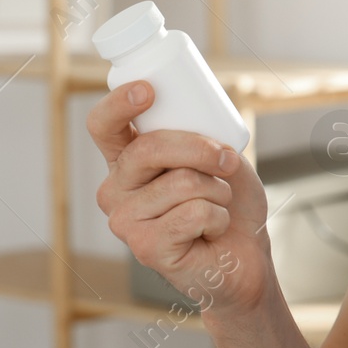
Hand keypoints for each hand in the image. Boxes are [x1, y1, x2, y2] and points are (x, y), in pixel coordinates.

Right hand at [88, 80, 273, 317]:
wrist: (245, 256)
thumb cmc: (229, 202)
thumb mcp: (217, 155)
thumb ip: (199, 132)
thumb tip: (197, 112)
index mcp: (127, 161)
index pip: (103, 126)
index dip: (118, 104)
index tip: (147, 90)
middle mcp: (116, 190)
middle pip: (148, 149)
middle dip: (201, 149)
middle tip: (228, 161)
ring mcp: (125, 221)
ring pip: (182, 182)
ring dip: (218, 190)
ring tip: (217, 205)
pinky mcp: (146, 248)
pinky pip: (194, 213)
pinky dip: (219, 217)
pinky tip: (212, 231)